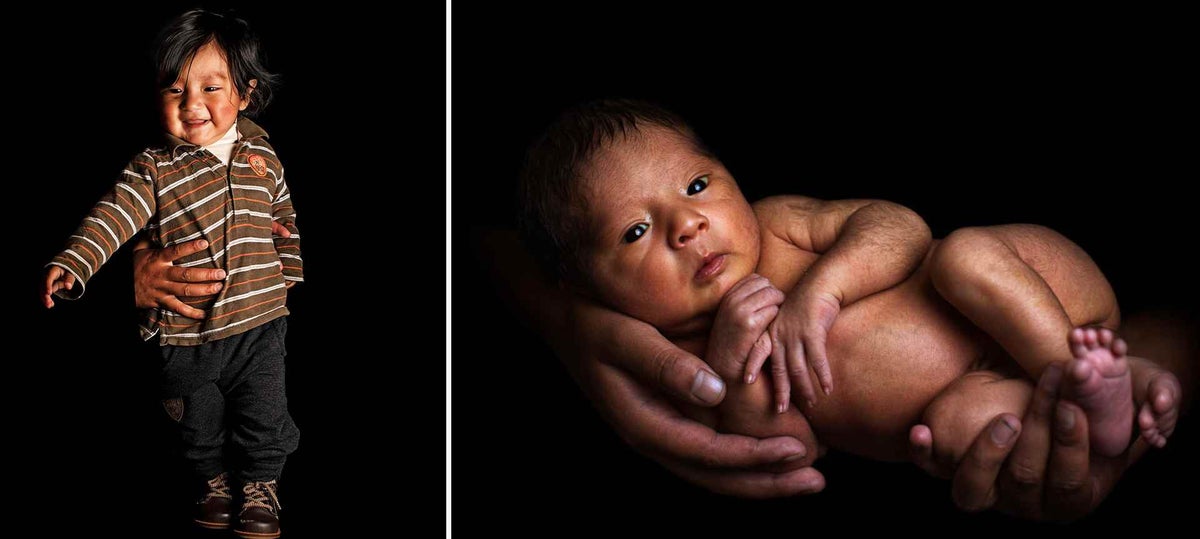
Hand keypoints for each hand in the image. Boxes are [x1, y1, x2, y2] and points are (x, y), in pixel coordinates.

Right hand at [41, 266, 75, 307]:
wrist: (64, 268)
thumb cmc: (68, 270)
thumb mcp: (71, 273)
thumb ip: (69, 279)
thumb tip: (68, 287)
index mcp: (53, 271)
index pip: (48, 278)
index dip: (48, 285)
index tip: (49, 293)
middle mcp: (47, 276)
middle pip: (43, 285)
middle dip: (45, 295)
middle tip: (49, 303)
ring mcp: (46, 281)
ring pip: (43, 290)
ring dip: (45, 298)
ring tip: (49, 306)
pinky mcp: (47, 286)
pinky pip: (45, 292)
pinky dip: (47, 298)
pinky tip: (50, 304)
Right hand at [132, 222, 292, 317]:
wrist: (120, 288)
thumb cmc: (135, 266)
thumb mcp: (139, 249)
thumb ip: (150, 238)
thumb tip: (157, 222)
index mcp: (157, 259)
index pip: (175, 251)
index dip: (190, 247)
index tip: (205, 243)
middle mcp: (161, 274)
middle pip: (186, 275)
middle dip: (205, 274)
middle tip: (221, 273)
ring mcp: (162, 289)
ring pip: (186, 291)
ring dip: (204, 290)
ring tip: (219, 287)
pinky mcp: (162, 302)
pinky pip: (178, 308)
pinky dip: (191, 313)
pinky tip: (205, 314)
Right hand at [563, 300, 824, 497]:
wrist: (563, 320)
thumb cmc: (594, 323)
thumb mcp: (625, 338)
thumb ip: (666, 365)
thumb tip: (716, 392)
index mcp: (643, 423)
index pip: (708, 453)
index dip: (755, 456)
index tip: (797, 451)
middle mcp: (652, 438)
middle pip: (716, 477)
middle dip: (767, 482)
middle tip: (816, 481)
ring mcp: (658, 433)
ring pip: (714, 471)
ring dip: (759, 477)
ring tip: (804, 476)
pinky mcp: (666, 421)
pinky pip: (708, 453)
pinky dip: (741, 459)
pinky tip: (769, 453)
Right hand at [708, 274, 782, 406]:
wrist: (725, 369)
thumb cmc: (735, 343)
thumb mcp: (734, 316)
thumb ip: (747, 300)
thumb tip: (769, 287)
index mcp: (728, 296)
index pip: (756, 279)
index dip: (766, 289)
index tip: (768, 304)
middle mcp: (732, 299)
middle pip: (766, 284)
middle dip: (774, 296)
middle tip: (775, 313)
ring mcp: (739, 310)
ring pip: (772, 294)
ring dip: (778, 306)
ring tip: (775, 322)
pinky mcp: (749, 324)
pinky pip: (773, 311)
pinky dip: (777, 320)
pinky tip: (772, 331)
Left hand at [765, 288, 838, 409]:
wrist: (820, 284)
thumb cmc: (805, 305)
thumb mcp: (787, 321)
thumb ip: (782, 339)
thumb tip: (782, 359)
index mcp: (772, 331)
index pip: (759, 352)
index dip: (753, 367)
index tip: (746, 383)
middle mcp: (781, 334)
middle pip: (779, 368)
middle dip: (780, 391)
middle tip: (779, 410)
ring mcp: (796, 334)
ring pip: (798, 368)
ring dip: (805, 388)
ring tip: (810, 404)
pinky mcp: (813, 332)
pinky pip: (817, 360)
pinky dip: (822, 376)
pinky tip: (828, 389)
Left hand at [910, 361, 1169, 519]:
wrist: (1052, 405)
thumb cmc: (1090, 408)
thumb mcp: (1117, 415)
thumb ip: (1130, 417)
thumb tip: (1149, 417)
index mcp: (1069, 496)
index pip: (1067, 479)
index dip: (1070, 444)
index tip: (1071, 406)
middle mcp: (1024, 502)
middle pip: (1025, 478)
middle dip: (1040, 428)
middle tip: (1048, 384)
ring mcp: (986, 489)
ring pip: (974, 490)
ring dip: (987, 455)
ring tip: (1005, 422)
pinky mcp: (950, 468)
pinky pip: (931, 468)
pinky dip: (924, 452)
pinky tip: (921, 430)